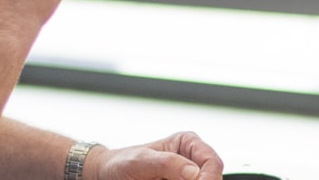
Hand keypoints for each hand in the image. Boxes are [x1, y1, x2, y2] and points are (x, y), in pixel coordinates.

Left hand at [86, 132, 225, 179]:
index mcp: (187, 143)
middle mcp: (192, 160)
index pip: (212, 162)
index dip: (209, 178)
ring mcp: (187, 177)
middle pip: (211, 178)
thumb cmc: (122, 162)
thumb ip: (168, 163)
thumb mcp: (142, 160)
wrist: (107, 174)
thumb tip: (194, 173)